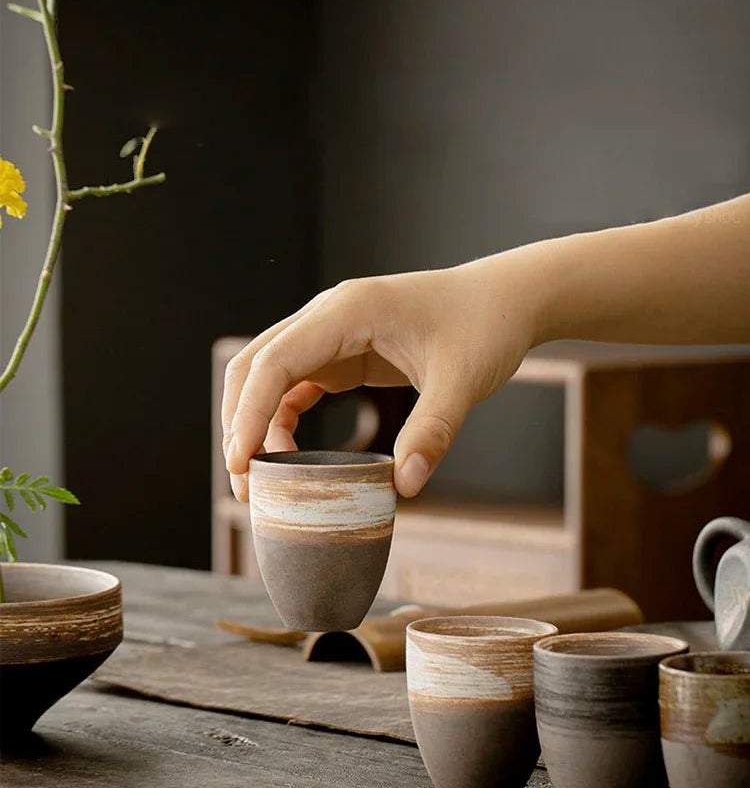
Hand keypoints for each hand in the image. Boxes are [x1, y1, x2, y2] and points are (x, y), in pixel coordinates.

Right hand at [222, 261, 540, 499]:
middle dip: (240, 421)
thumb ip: (434, 431)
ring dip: (256, 423)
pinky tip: (287, 456)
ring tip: (260, 479)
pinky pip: (296, 384)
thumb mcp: (463, 381)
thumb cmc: (485, 326)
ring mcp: (332, 333)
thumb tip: (403, 487)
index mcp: (348, 310)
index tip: (240, 462)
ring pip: (269, 376)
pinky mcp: (344, 353)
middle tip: (243, 482)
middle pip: (256, 366)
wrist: (505, 301)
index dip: (249, 412)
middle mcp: (329, 316)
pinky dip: (282, 419)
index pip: (275, 361)